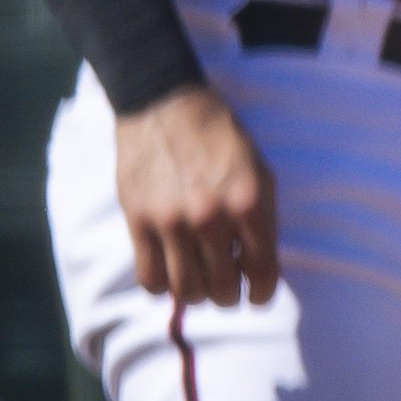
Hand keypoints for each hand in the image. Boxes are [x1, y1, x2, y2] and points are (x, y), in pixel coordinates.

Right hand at [112, 85, 279, 306]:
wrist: (166, 104)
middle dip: (229, 295)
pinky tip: (171, 269)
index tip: (257, 295)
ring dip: (197, 294)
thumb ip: (261, 219)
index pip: (262, 272)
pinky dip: (162, 286)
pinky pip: (150, 280)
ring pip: (185, 292)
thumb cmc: (220, 137)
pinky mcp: (138, 223)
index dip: (262, 293)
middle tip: (226, 283)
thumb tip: (257, 268)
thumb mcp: (259, 170)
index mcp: (249, 201)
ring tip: (200, 278)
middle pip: (222, 290)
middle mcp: (211, 217)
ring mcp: (171, 222)